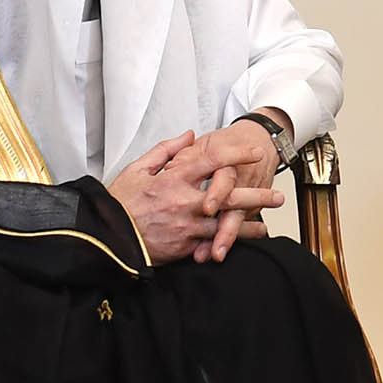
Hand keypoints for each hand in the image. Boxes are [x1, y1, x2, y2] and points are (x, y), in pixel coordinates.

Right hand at [107, 129, 281, 265]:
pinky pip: (210, 244)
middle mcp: (184, 202)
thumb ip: (166, 151)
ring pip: (225, 225)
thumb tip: (189, 136)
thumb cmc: (119, 203)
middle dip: (257, 195)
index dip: (237, 155)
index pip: (212, 160)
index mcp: (173, 178)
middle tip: (278, 195)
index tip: (255, 153)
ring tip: (266, 226)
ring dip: (248, 226)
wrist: (104, 238)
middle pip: (229, 196)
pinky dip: (226, 244)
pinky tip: (239, 244)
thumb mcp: (137, 169)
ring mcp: (186, 226)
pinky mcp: (183, 246)